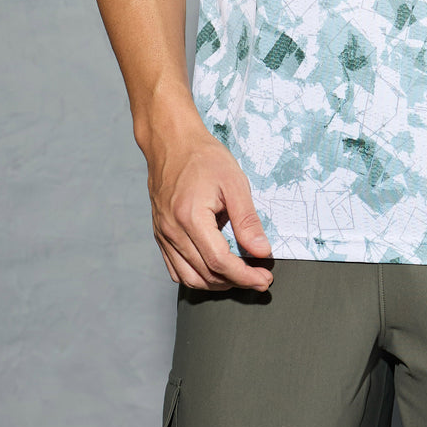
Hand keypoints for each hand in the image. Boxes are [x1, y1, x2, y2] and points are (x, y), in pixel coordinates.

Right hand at [142, 112, 274, 291]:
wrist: (171, 143)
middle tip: (260, 278)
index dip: (245, 275)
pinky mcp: (161, 235)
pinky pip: (176, 269)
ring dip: (217, 284)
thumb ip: (247, 220)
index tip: (265, 278)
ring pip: (189, 278)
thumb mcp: (234, 182)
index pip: (220, 262)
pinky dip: (197, 277)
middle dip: (236, 282)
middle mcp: (172, 232)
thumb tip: (262, 251)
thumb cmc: (203, 158)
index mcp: (190, 218)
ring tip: (240, 276)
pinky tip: (216, 270)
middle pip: (206, 274)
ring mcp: (163, 235)